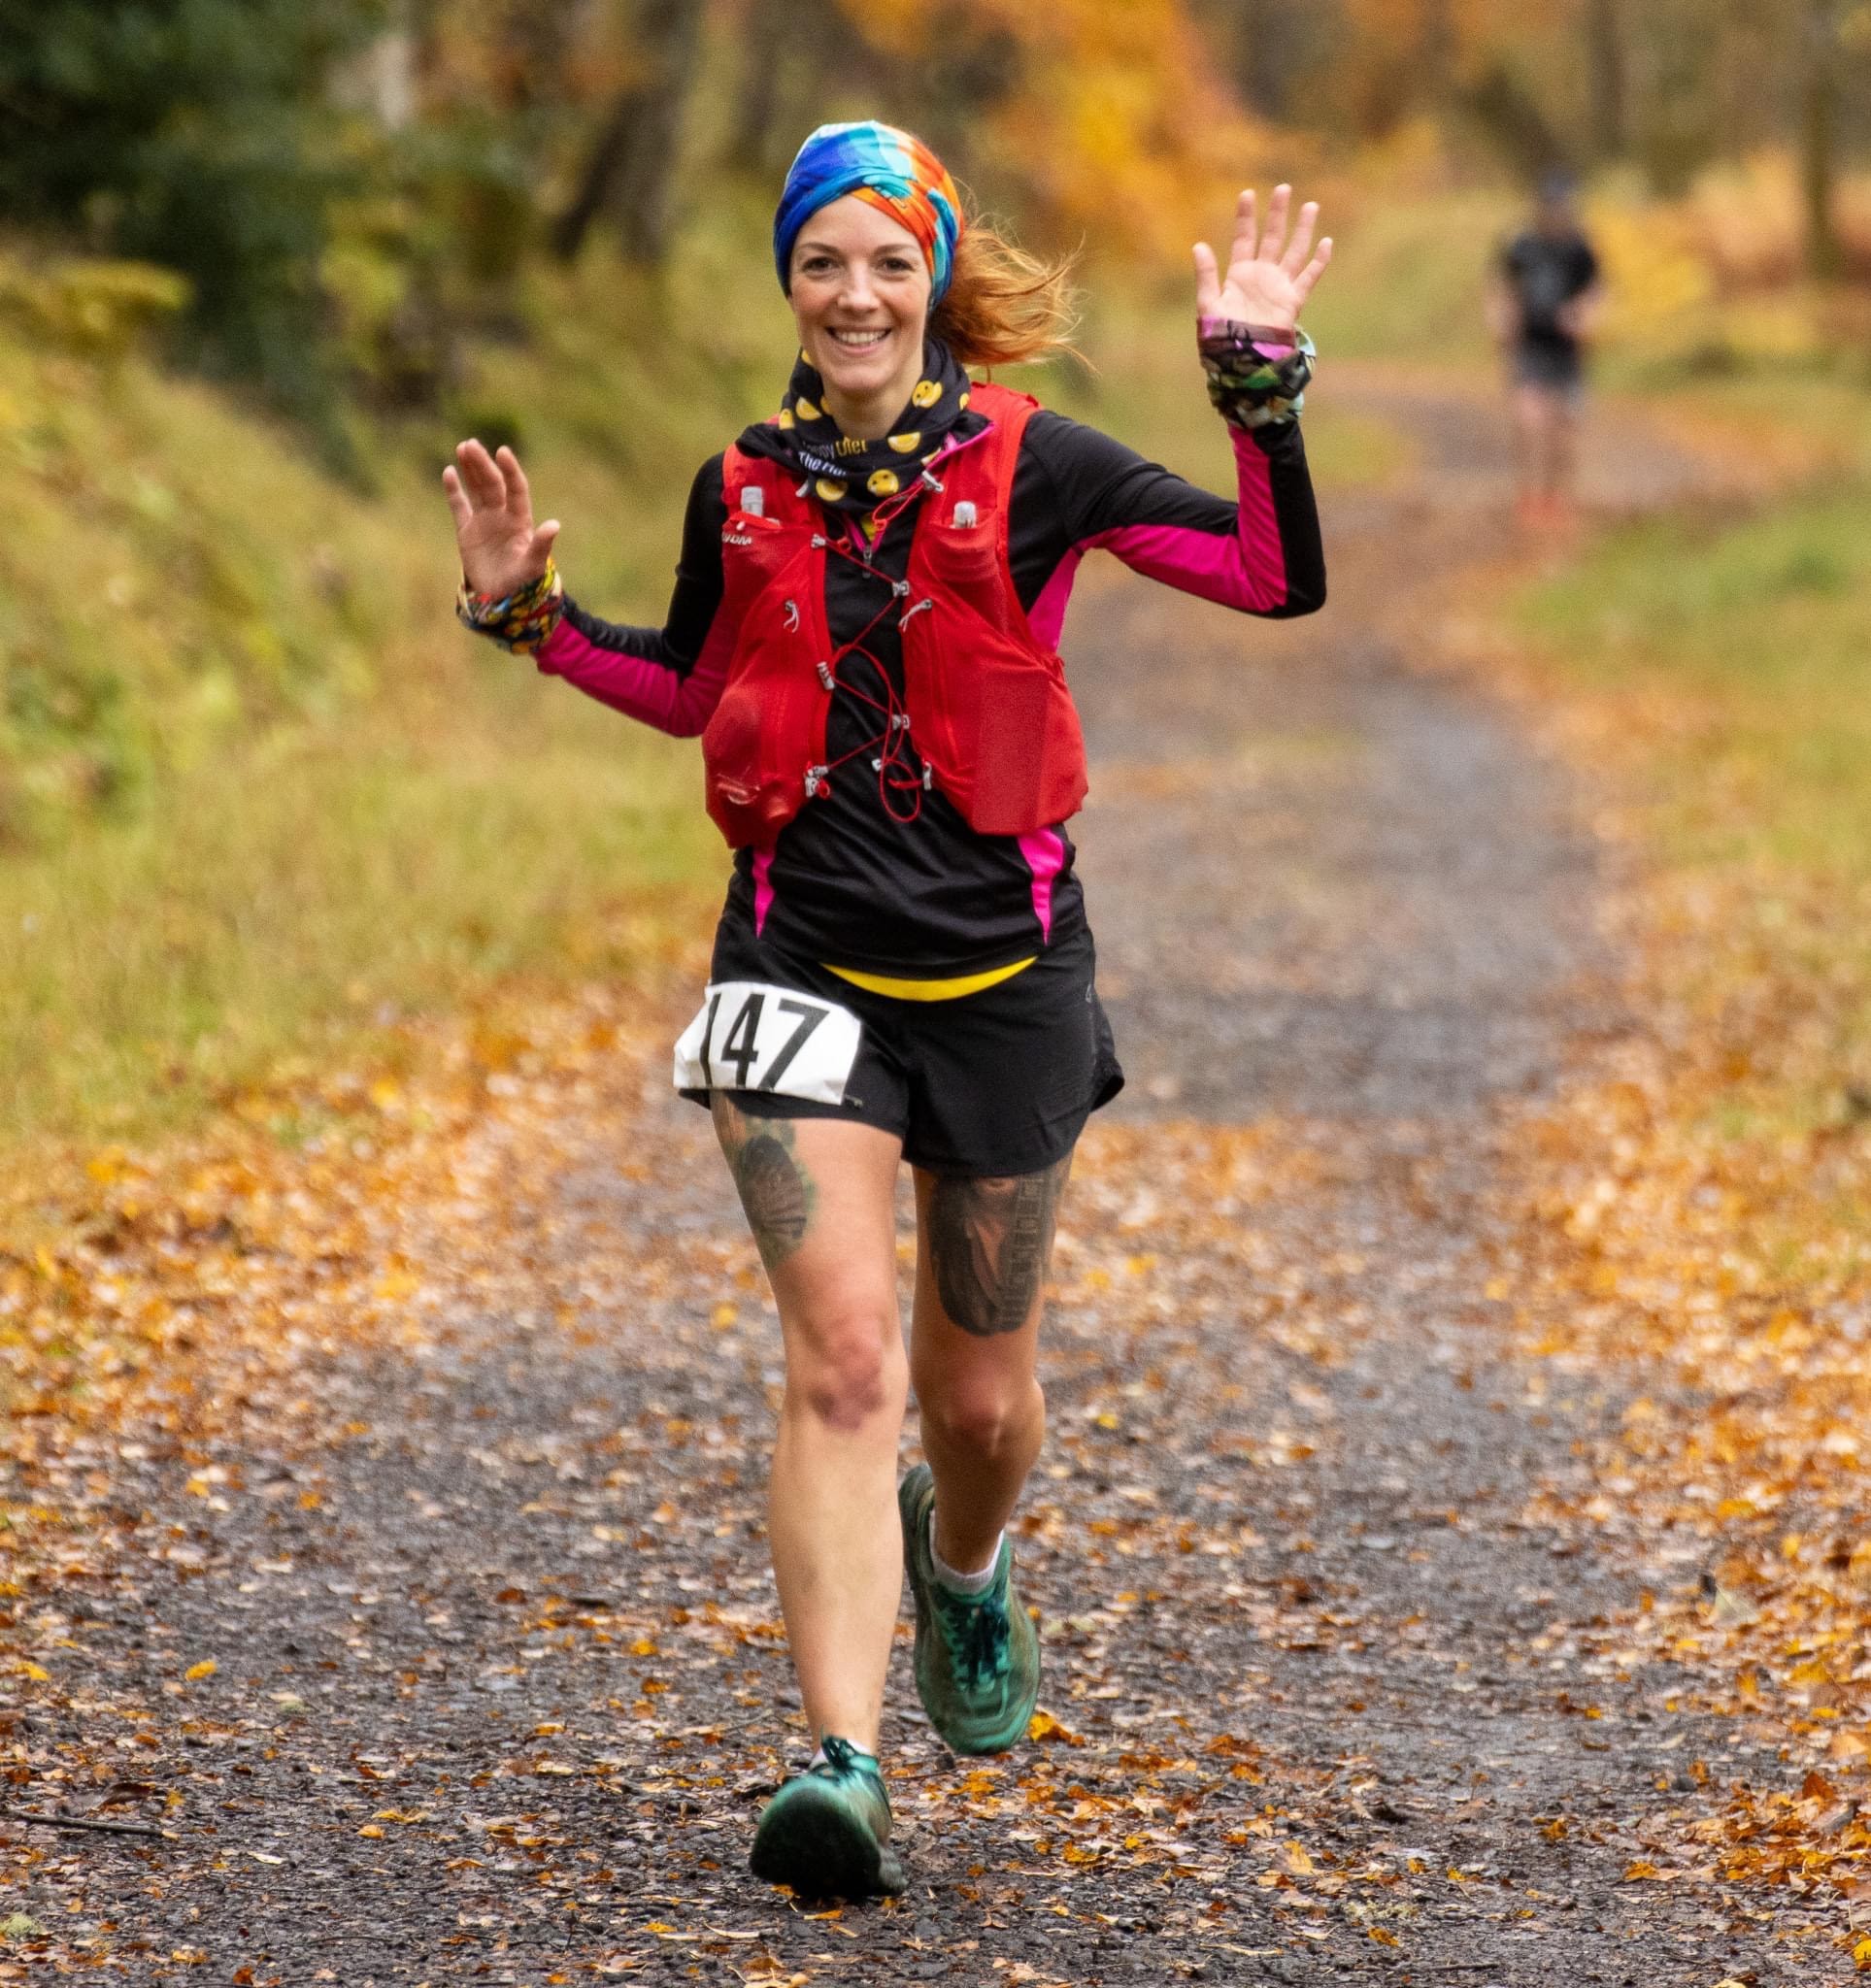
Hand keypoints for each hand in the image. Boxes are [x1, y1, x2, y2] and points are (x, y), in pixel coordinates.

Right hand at [442, 439, 560, 597]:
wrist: (502, 600)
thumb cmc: (523, 583)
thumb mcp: (534, 565)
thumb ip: (542, 544)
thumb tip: (554, 525)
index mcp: (520, 521)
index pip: (516, 489)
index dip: (510, 471)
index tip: (503, 452)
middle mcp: (502, 516)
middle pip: (493, 484)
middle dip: (483, 464)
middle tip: (471, 445)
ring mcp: (484, 522)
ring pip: (477, 489)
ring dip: (471, 469)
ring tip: (463, 447)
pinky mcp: (467, 531)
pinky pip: (459, 506)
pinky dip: (454, 490)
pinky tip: (449, 472)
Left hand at [1193, 185, 1331, 331]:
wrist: (1241, 361)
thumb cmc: (1222, 337)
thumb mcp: (1209, 305)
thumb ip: (1206, 276)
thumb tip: (1198, 245)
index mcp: (1239, 274)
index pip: (1244, 239)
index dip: (1245, 217)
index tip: (1247, 193)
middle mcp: (1261, 275)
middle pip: (1272, 238)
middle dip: (1277, 214)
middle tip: (1284, 188)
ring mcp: (1278, 286)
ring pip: (1294, 251)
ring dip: (1302, 230)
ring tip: (1310, 206)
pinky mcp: (1292, 300)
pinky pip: (1309, 277)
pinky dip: (1319, 261)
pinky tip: (1326, 242)